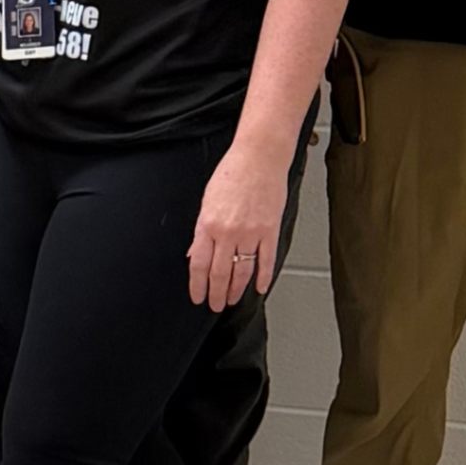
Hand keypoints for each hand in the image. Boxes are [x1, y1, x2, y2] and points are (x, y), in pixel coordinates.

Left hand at [188, 138, 288, 308]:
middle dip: (216, 294)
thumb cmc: (232, 174)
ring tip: (233, 300)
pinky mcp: (270, 230)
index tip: (197, 297)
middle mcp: (228, 232)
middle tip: (215, 306)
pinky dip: (263, 277)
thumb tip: (195, 254)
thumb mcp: (206, 202)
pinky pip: (267, 260)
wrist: (258, 158)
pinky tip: (259, 287)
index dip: (197, 285)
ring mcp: (251, 233)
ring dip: (236, 290)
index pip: (199, 265)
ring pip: (242, 271)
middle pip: (220, 273)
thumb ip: (201, 232)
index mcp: (207, 225)